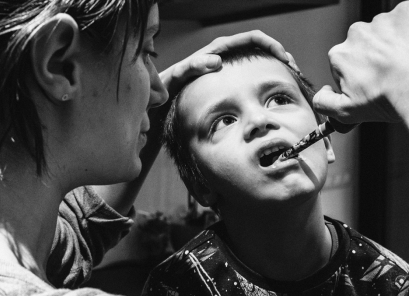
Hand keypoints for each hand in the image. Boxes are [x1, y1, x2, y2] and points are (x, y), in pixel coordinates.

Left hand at [149, 31, 291, 140]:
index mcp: (218, 49)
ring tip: (289, 82)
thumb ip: (193, 67)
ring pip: (258, 60)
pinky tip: (270, 94)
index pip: (253, 38)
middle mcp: (224, 53)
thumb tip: (216, 61)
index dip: (272, 45)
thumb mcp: (179, 76)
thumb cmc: (169, 85)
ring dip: (275, 68)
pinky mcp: (226, 76)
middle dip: (280, 56)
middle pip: (261, 47)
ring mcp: (226, 64)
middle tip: (295, 72)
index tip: (285, 59)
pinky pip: (250, 73)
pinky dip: (263, 78)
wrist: (162, 95)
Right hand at [313, 2, 408, 125]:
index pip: (344, 59)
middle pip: (364, 42)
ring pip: (384, 30)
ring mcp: (383, 22)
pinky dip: (406, 30)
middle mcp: (357, 34)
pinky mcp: (405, 13)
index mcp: (340, 55)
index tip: (369, 79)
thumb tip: (321, 93)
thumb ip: (323, 103)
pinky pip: (403, 19)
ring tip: (400, 60)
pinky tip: (408, 47)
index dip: (356, 70)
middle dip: (373, 54)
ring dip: (391, 42)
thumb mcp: (346, 113)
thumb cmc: (388, 100)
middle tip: (387, 71)